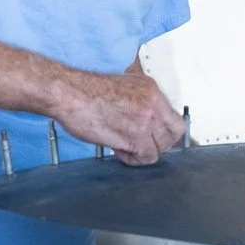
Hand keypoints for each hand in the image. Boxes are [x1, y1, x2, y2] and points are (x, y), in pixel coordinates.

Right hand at [53, 70, 184, 164]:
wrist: (70, 94)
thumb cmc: (86, 91)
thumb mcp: (123, 84)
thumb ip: (140, 99)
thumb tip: (145, 116)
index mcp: (151, 89)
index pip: (174, 118)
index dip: (165, 131)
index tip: (155, 136)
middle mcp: (153, 103)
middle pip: (173, 135)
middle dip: (157, 143)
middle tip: (141, 144)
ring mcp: (146, 120)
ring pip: (160, 148)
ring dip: (143, 152)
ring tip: (126, 147)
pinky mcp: (136, 136)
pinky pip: (146, 157)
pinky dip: (133, 159)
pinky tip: (119, 151)